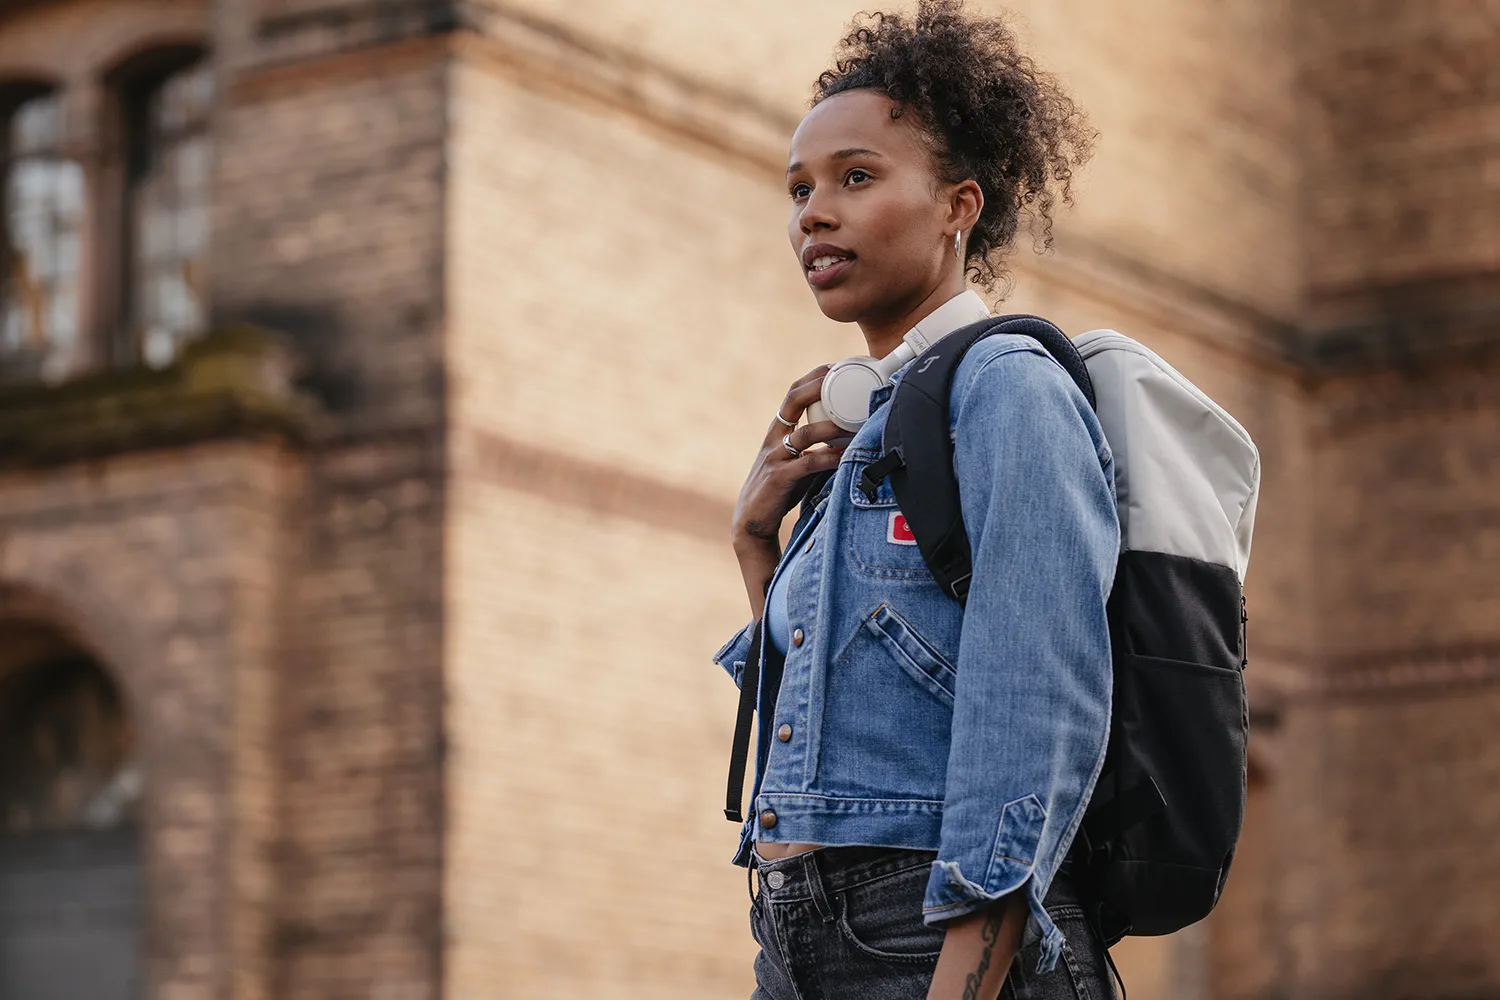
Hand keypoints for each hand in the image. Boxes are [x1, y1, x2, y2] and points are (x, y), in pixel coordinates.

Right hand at [731, 364, 854, 552]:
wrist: (752, 520)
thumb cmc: (780, 488)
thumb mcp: (797, 460)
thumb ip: (818, 447)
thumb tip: (854, 436)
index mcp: (778, 429)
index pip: (794, 392)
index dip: (815, 376)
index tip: (838, 365)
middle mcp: (774, 437)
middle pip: (794, 400)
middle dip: (819, 385)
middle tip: (844, 377)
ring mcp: (775, 457)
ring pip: (806, 433)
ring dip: (833, 426)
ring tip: (857, 422)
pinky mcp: (779, 478)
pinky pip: (809, 463)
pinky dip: (829, 457)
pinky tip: (845, 455)